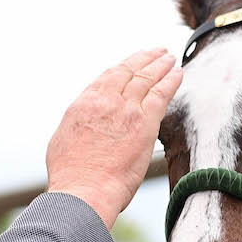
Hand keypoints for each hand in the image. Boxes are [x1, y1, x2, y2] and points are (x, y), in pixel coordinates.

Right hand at [46, 48, 182, 227]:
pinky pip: (161, 94)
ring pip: (147, 78)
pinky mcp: (145, 123)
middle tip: (157, 52)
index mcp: (83, 104)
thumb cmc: (71, 176)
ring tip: (170, 58)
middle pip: (128, 72)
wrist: (83, 190)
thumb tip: (85, 125)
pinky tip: (178, 73)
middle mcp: (105, 101)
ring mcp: (126, 110)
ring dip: (161, 65)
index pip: (107, 78)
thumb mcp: (62, 142)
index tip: (131, 63)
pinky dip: (171, 81)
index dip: (123, 68)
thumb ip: (78, 126)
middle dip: (144, 59)